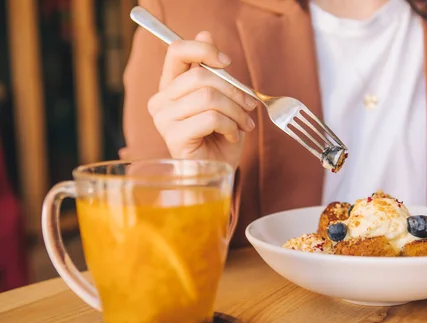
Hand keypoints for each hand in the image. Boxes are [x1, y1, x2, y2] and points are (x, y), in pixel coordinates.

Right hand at [148, 31, 257, 166]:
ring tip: (243, 125)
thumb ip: (212, 70)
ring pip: (209, 97)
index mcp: (170, 86)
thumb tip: (205, 31)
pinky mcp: (173, 137)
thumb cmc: (219, 138)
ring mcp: (164, 119)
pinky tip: (232, 136)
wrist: (218, 172)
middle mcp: (161, 100)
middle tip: (250, 107)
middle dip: (235, 91)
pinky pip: (210, 118)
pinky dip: (230, 127)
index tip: (227, 62)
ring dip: (236, 112)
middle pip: (201, 76)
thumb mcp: (222, 99)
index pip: (176, 51)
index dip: (203, 49)